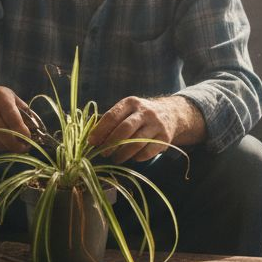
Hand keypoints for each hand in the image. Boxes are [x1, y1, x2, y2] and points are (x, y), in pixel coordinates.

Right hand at [0, 78, 32, 152]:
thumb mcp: (12, 98)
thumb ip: (24, 113)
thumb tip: (36, 131)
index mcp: (0, 97)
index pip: (13, 119)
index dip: (22, 133)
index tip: (29, 140)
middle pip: (3, 133)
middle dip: (15, 145)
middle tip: (23, 148)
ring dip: (6, 148)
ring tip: (13, 146)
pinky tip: (1, 143)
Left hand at [87, 95, 203, 163]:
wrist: (170, 113)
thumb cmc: (139, 115)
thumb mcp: (127, 111)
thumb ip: (111, 122)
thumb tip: (92, 140)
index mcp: (130, 103)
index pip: (112, 116)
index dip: (100, 130)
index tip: (91, 142)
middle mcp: (144, 112)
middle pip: (124, 129)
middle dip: (111, 143)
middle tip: (103, 153)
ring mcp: (156, 124)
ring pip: (137, 142)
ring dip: (123, 153)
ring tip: (116, 159)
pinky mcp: (165, 137)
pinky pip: (148, 151)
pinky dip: (138, 157)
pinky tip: (133, 158)